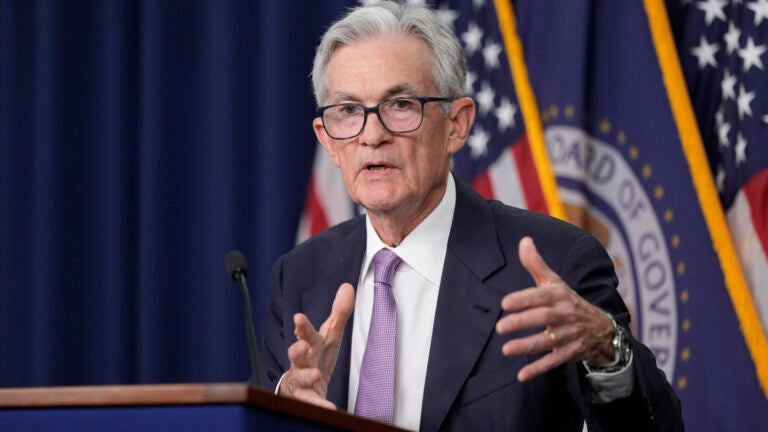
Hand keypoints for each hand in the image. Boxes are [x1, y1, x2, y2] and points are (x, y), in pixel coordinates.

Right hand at [279, 283, 354, 407]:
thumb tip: (347, 287)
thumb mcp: (329, 335)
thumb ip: (339, 313)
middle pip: (297, 354)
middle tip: (301, 345)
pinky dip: (319, 404)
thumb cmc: (316, 356)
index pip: (306, 333)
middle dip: (297, 349)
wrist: (302, 385)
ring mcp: (302, 380)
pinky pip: (311, 402)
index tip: (298, 318)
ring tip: (316, 374)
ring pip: (300, 378)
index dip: (302, 326)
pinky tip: (329, 406)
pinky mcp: (306, 397)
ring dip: (307, 375)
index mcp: (311, 344)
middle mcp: (302, 361)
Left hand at [495, 237, 614, 381]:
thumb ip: (536, 264)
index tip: (505, 303)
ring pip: (547, 341)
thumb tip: (524, 240)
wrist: (602, 329)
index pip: (541, 296)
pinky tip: (521, 375)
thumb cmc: (569, 302)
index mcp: (560, 295)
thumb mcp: (555, 282)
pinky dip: (539, 369)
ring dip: (527, 346)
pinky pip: (554, 362)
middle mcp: (566, 315)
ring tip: (506, 349)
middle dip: (522, 322)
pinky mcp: (570, 353)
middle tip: (500, 327)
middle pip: (543, 318)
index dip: (524, 299)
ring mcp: (569, 335)